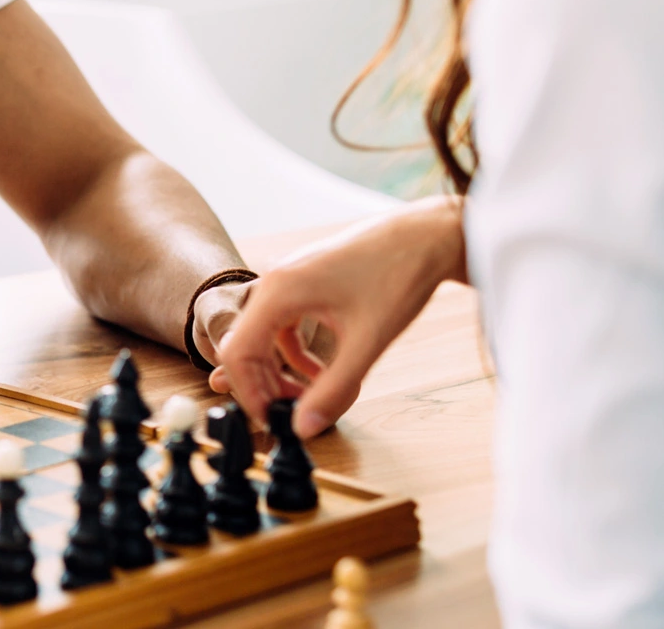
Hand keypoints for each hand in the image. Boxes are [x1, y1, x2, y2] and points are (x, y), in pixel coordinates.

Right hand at [208, 196, 465, 437]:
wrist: (425, 236)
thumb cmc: (398, 276)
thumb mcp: (366, 342)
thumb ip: (333, 389)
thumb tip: (305, 427)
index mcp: (279, 292)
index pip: (238, 353)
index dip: (250, 393)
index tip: (273, 420)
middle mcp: (275, 282)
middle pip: (245, 346)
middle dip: (264, 385)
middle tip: (292, 415)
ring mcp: (288, 279)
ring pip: (263, 337)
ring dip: (279, 371)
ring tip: (308, 396)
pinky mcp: (304, 281)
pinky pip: (282, 325)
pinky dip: (294, 353)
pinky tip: (320, 371)